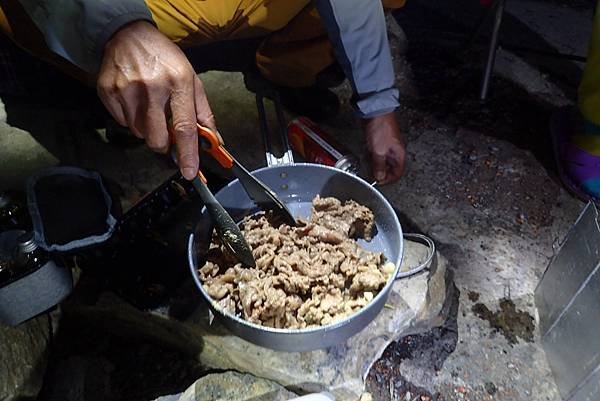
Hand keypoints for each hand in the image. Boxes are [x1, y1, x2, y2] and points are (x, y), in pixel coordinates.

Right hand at [97, 21, 216, 179]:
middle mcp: (153, 87)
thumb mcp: (192, 80)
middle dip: (164, 144)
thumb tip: (214, 141)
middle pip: (157, 138)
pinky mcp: (109, 92)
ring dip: (147, 129)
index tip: (190, 172)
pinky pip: (123, 123)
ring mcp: (127, 90)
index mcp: (178, 83)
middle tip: (165, 131)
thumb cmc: (164, 59)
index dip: (188, 154)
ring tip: (149, 107)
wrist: (128, 35)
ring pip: (139, 133)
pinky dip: (131, 119)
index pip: (185, 128)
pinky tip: (135, 101)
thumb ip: (203, 113)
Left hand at [363, 112, 405, 184]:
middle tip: (371, 176)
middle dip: (381, 174)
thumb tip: (379, 177)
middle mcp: (394, 152)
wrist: (375, 112)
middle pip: (390, 169)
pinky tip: (366, 159)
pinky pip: (376, 155)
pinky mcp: (378, 143)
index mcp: (399, 155)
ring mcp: (386, 147)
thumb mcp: (379, 150)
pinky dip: (372, 159)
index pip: (397, 174)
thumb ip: (379, 165)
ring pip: (383, 162)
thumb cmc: (381, 128)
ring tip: (368, 169)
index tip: (377, 182)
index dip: (388, 180)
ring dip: (376, 166)